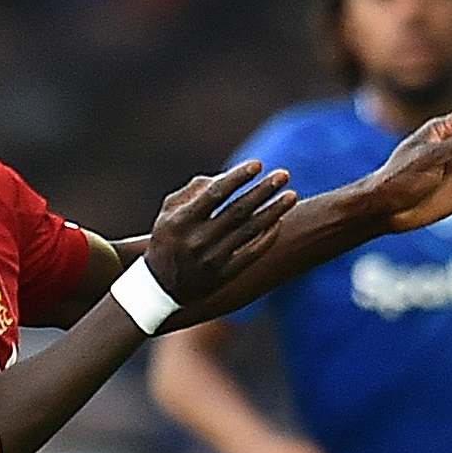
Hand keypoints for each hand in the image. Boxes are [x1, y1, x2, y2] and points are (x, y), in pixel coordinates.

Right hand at [142, 161, 297, 304]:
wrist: (159, 288)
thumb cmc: (167, 240)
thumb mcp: (168, 213)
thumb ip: (194, 191)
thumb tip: (228, 176)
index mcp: (181, 222)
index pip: (215, 194)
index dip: (238, 177)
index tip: (258, 164)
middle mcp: (196, 241)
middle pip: (238, 211)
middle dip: (263, 190)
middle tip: (284, 174)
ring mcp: (211, 260)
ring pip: (250, 231)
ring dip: (274, 211)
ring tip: (292, 195)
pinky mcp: (223, 276)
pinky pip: (252, 253)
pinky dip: (267, 236)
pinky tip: (278, 221)